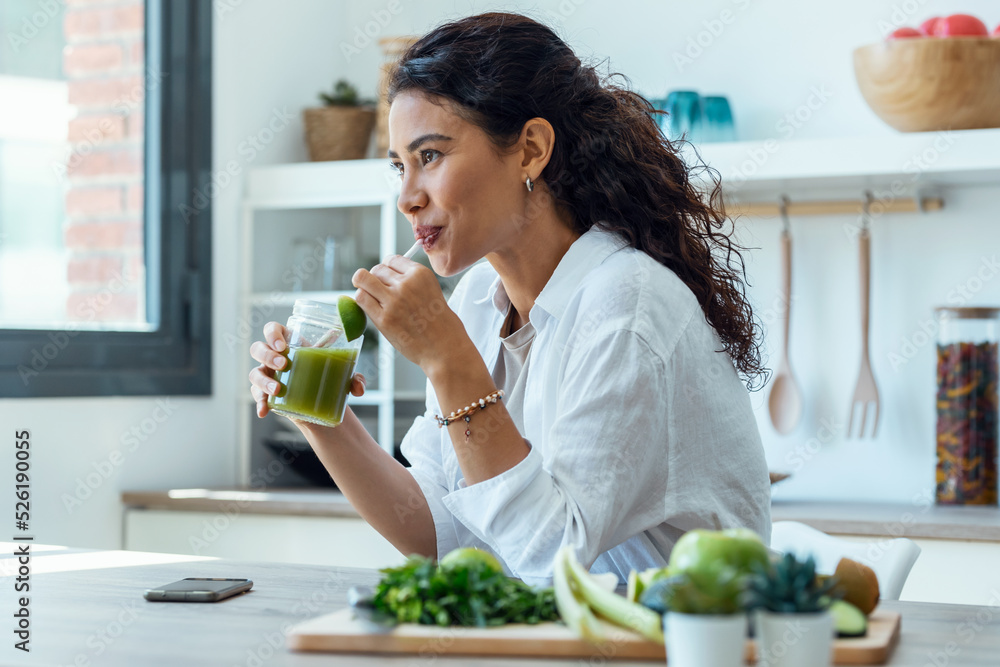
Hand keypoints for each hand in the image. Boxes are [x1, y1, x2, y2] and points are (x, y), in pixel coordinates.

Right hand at [248, 321, 366, 419]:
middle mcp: (274, 357)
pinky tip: (264, 411)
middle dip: (268, 355)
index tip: (283, 345)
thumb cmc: (328, 378)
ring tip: (277, 389)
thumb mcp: (342, 375)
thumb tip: (358, 387)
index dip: (272, 334)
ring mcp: (268, 375)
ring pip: (254, 373)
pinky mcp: (267, 393)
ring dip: (263, 380)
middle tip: (284, 364)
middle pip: (258, 348)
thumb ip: (354, 379)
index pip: (272, 329)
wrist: (322, 402)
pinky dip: (260, 403)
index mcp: (290, 342)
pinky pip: (256, 395)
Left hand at [352, 255, 463, 370]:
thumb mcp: (433, 290)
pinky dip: (362, 300)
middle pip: (376, 269)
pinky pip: (361, 299)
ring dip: (364, 286)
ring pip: (363, 279)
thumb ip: (412, 280)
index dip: (387, 268)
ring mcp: (393, 301)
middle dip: (376, 278)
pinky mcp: (383, 319)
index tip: (387, 277)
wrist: (445, 348)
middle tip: (380, 291)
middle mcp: (406, 284)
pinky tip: (369, 306)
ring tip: (370, 296)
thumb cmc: (441, 323)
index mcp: (420, 274)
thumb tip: (388, 273)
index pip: (392, 259)